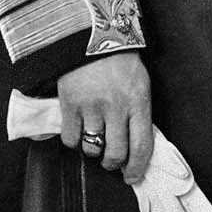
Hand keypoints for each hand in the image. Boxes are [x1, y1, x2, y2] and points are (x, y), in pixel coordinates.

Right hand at [57, 52, 153, 182]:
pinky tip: (78, 130)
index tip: (132, 176)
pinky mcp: (69, 104)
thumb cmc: (119, 59)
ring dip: (93, 150)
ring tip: (94, 139)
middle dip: (113, 163)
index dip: (138, 167)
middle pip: (116, 153)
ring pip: (92, 148)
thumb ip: (139, 111)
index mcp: (138, 101)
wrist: (91, 35)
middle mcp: (116, 107)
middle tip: (111, 162)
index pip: (142, 146)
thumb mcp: (139, 83)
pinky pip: (71, 138)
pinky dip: (74, 140)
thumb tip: (137, 143)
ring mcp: (91, 107)